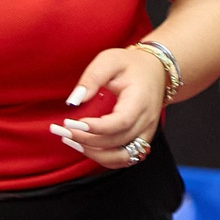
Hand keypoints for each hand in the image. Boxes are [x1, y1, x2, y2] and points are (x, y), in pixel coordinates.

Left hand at [54, 46, 167, 167]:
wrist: (156, 71)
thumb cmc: (131, 65)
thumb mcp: (110, 60)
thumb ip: (91, 78)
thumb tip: (74, 100)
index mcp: (140, 100)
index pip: (121, 122)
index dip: (97, 128)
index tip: (73, 123)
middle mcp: (146, 121)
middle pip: (117, 141)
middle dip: (86, 140)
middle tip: (63, 131)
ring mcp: (146, 133)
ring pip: (121, 157)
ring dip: (95, 154)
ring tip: (72, 141)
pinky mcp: (142, 140)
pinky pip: (124, 159)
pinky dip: (104, 158)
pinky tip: (86, 147)